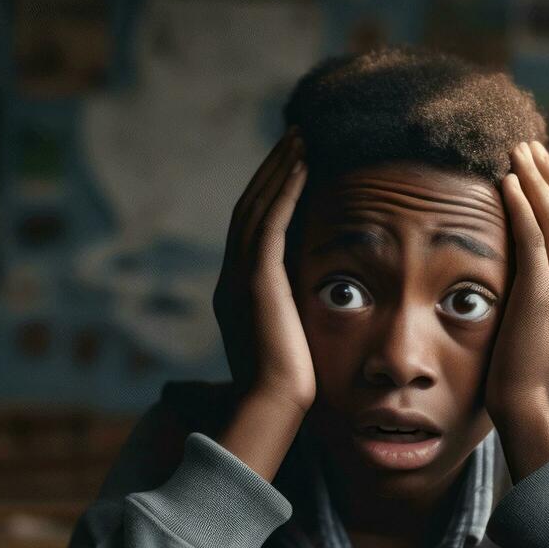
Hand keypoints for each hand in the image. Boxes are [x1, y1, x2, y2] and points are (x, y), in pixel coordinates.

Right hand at [213, 126, 313, 417]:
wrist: (272, 409)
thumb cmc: (290, 392)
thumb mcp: (292, 346)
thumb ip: (296, 321)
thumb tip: (317, 315)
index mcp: (237, 295)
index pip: (251, 232)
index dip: (270, 196)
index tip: (293, 169)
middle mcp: (231, 280)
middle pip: (249, 209)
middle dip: (273, 171)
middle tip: (296, 138)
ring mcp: (239, 278)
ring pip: (256, 207)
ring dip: (279, 170)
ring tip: (302, 139)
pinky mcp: (254, 279)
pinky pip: (268, 221)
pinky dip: (284, 189)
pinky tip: (304, 165)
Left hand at [487, 140, 548, 478]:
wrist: (531, 416)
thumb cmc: (523, 393)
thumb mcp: (535, 345)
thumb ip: (532, 316)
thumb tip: (510, 301)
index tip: (541, 174)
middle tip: (531, 147)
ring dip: (537, 180)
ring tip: (518, 150)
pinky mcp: (542, 296)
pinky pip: (534, 238)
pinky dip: (523, 205)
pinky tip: (509, 181)